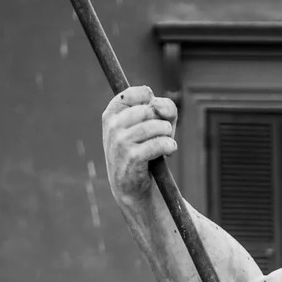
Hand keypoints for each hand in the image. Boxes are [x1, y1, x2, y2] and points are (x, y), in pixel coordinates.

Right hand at [101, 85, 177, 202]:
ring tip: (168, 142)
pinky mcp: (132, 157)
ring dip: (167, 134)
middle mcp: (113, 125)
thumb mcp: (151, 125)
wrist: (131, 187)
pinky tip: (170, 150)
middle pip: (148, 110)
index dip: (151, 101)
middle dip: (162, 121)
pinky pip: (157, 144)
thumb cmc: (143, 152)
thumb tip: (160, 105)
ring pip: (153, 126)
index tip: (155, 114)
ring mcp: (120, 141)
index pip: (135, 93)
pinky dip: (169, 146)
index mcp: (112, 113)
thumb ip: (163, 107)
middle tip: (164, 133)